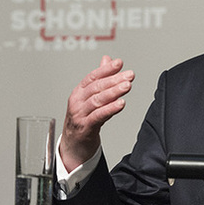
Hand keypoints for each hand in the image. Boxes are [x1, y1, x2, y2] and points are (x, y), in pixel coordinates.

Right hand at [60, 55, 134, 170]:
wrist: (73, 145)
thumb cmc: (83, 119)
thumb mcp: (89, 98)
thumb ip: (99, 78)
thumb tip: (107, 60)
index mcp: (79, 92)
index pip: (92, 77)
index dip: (106, 69)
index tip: (119, 63)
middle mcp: (77, 102)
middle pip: (96, 88)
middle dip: (114, 80)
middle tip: (129, 75)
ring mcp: (80, 115)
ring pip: (97, 100)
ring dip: (113, 92)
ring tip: (127, 86)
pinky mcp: (85, 128)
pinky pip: (98, 116)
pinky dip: (110, 109)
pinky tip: (120, 104)